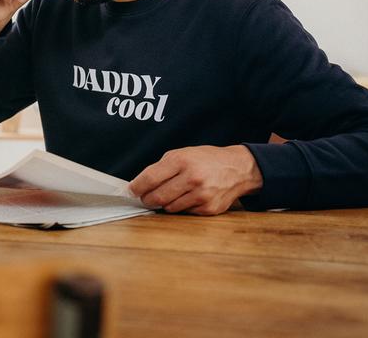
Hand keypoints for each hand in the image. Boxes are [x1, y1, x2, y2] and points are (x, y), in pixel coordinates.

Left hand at [129, 145, 262, 215]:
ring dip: (164, 204)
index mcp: (181, 160)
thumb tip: (141, 184)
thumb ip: (162, 167)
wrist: (237, 168)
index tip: (130, 191)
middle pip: (157, 197)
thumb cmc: (206, 160)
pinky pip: (184, 213)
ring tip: (170, 194)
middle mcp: (191, 178)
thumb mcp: (183, 154)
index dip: (137, 187)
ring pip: (169, 208)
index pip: (150, 178)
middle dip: (147, 199)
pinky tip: (187, 198)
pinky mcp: (208, 209)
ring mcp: (201, 195)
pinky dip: (181, 207)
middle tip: (145, 198)